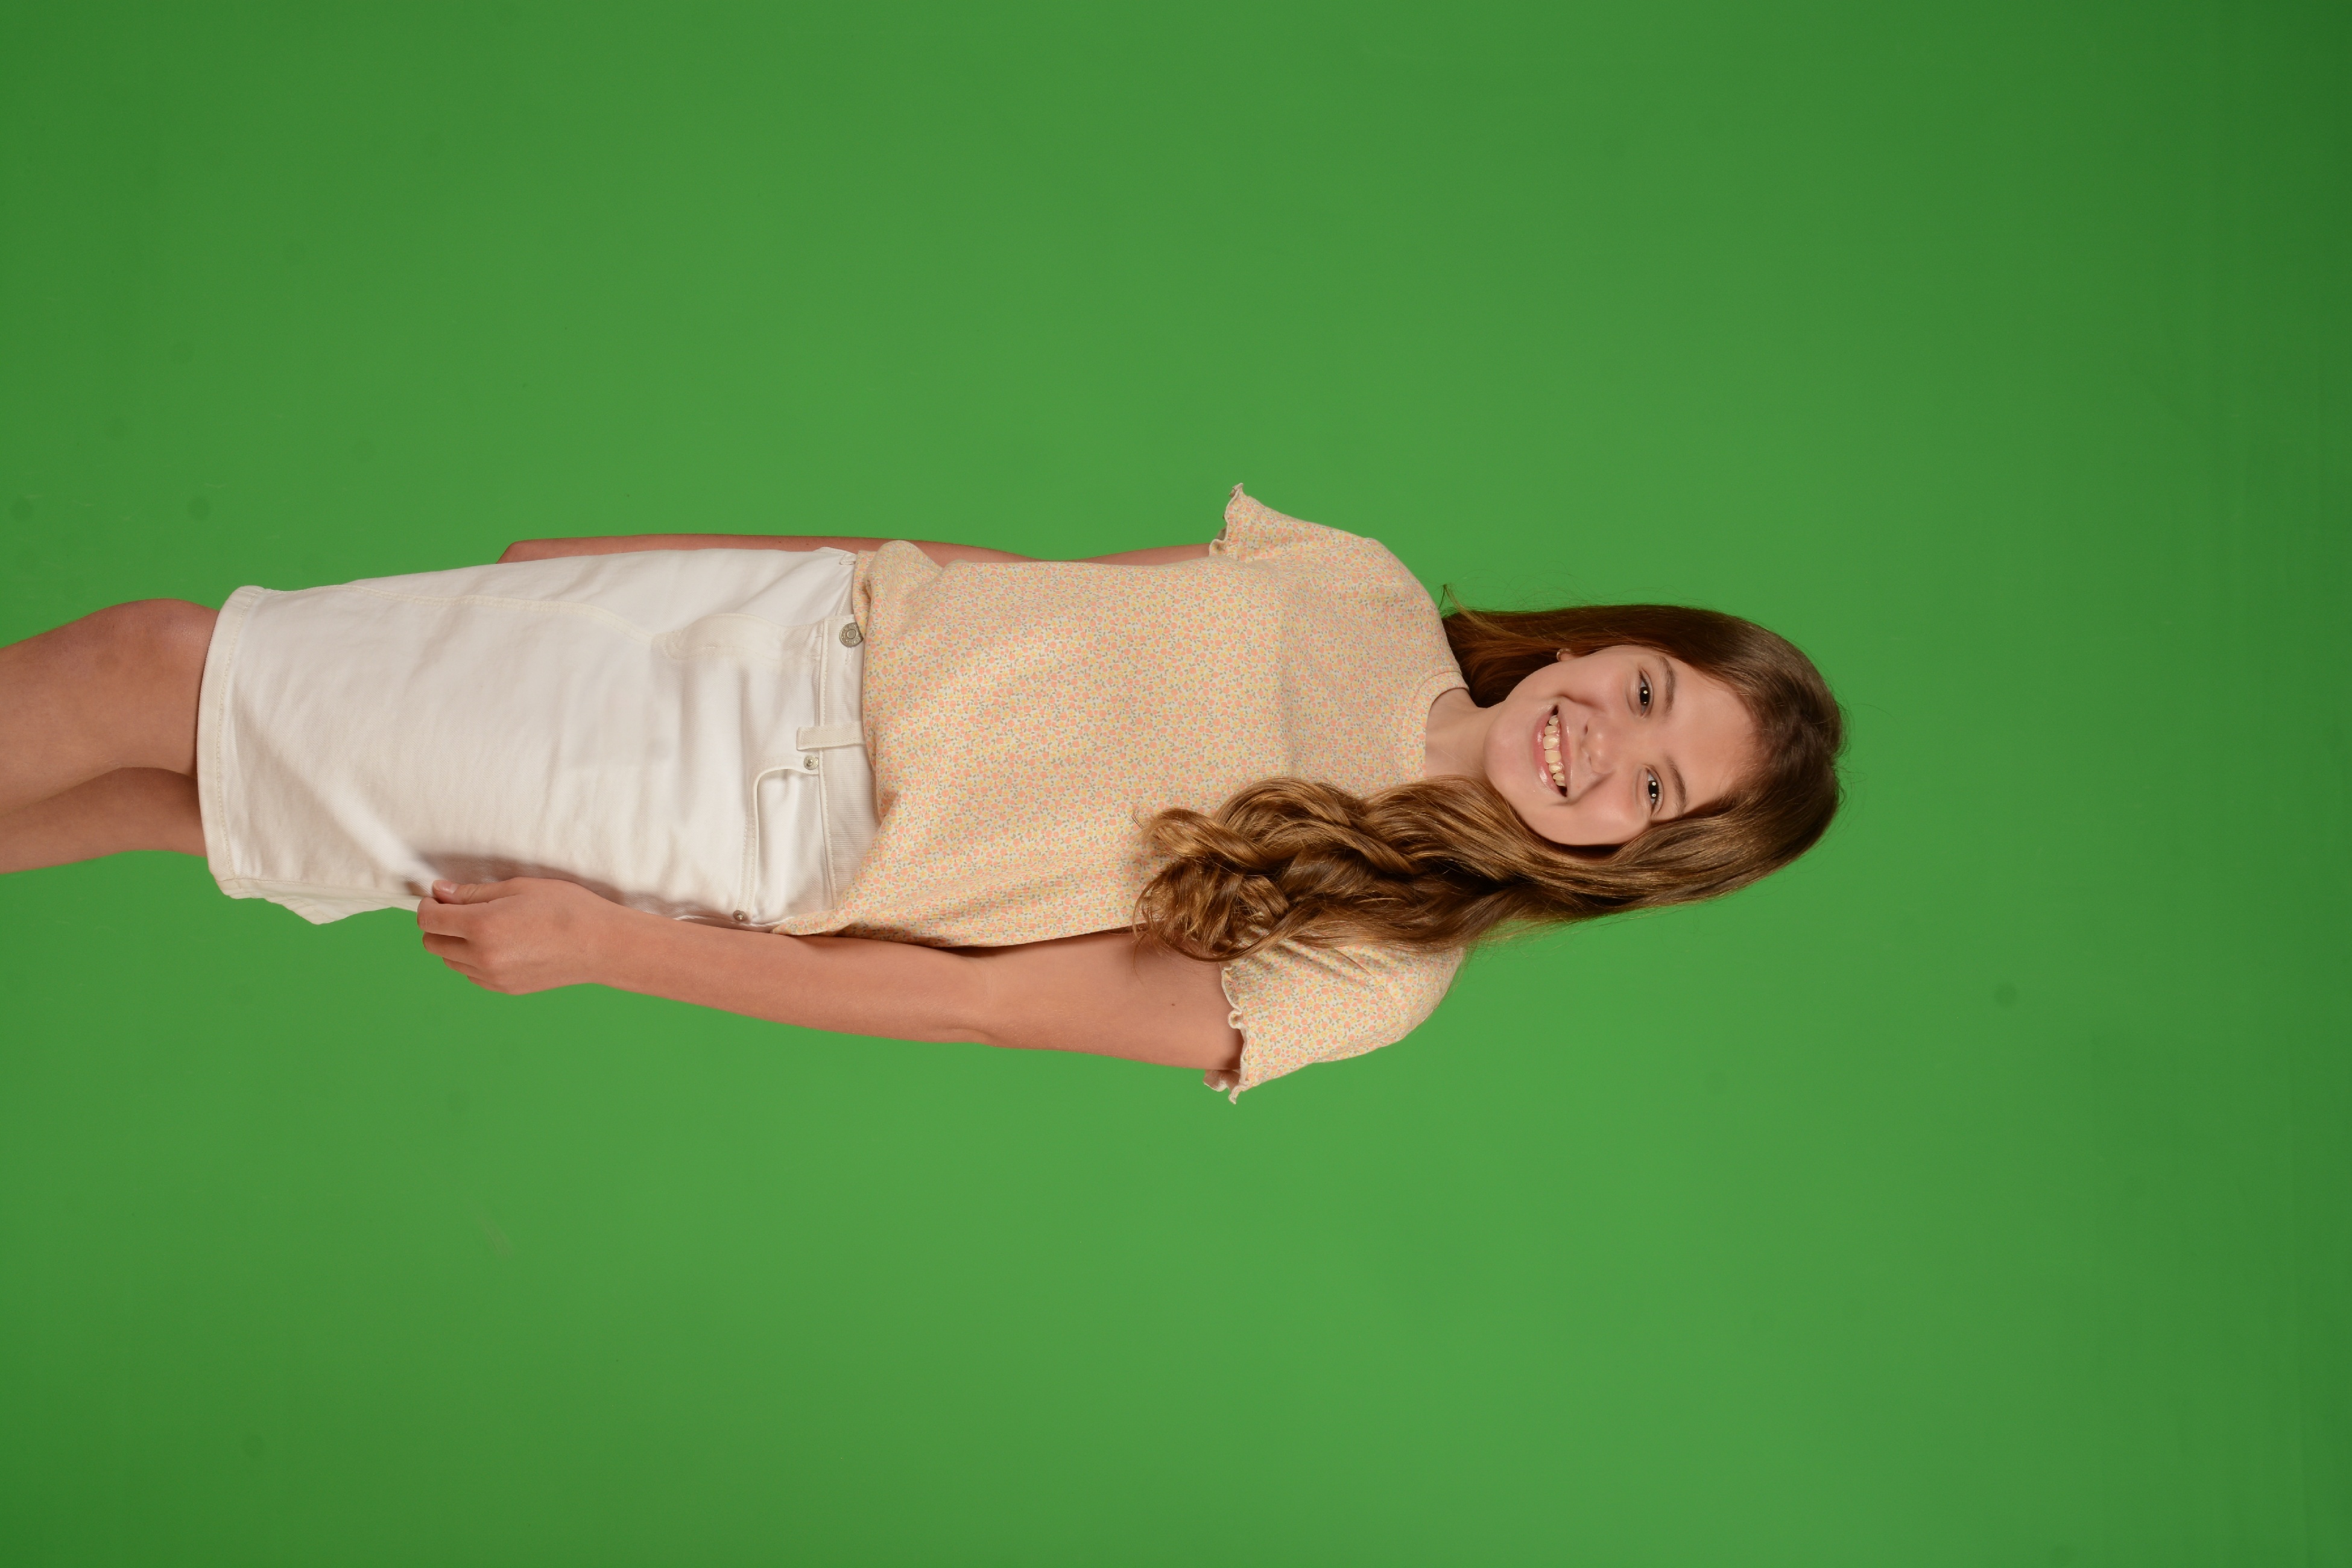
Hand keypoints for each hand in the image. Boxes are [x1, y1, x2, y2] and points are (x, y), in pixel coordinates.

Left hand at [416, 877, 632, 993]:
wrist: (601, 945)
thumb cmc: (566, 908)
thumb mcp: (519, 888)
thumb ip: (473, 893)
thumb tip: (440, 893)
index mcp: (482, 926)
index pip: (428, 919)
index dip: (428, 904)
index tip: (440, 897)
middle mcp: (481, 956)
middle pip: (432, 943)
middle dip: (439, 924)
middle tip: (462, 910)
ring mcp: (492, 977)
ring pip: (449, 961)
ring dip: (455, 943)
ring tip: (486, 928)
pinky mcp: (504, 989)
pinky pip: (471, 974)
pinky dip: (473, 960)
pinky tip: (500, 945)